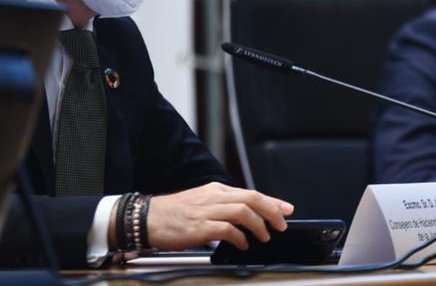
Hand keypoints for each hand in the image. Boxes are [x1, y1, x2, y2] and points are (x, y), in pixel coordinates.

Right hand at [146, 182, 294, 250]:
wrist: (147, 218)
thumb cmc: (174, 214)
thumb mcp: (202, 203)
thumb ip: (223, 207)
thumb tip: (246, 217)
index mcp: (216, 190)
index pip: (251, 193)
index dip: (273, 202)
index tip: (287, 209)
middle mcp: (214, 197)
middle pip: (252, 199)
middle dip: (272, 211)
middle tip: (281, 225)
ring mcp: (207, 211)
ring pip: (243, 211)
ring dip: (258, 225)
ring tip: (264, 237)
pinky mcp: (200, 227)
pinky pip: (227, 230)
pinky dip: (239, 237)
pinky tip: (243, 245)